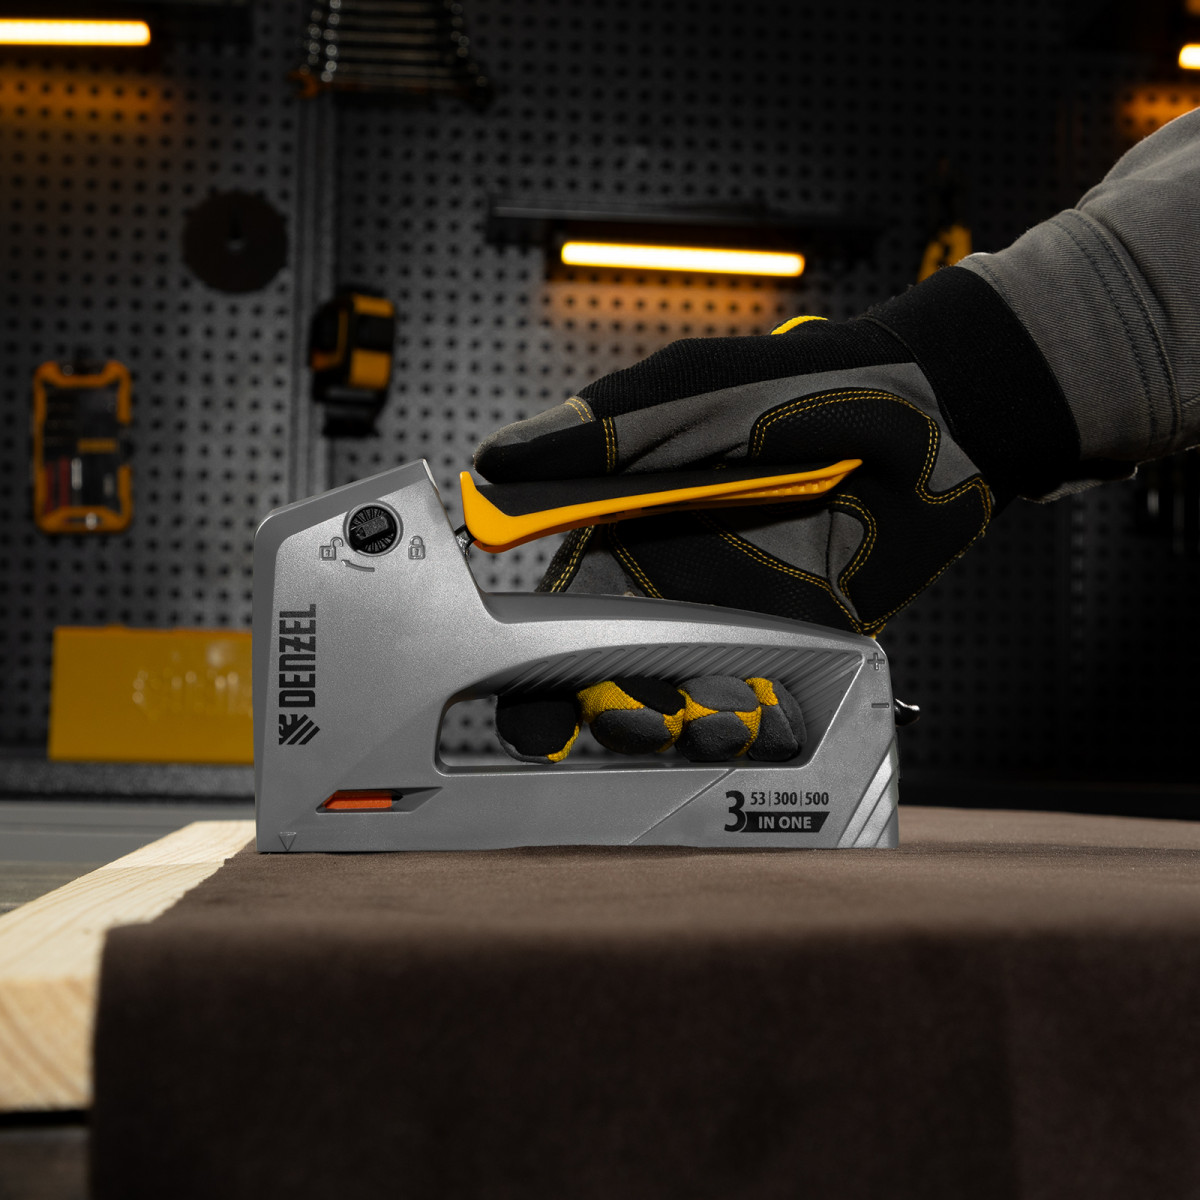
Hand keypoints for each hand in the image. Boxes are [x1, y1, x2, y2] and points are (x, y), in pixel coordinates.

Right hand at [476, 266, 1083, 759]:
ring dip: (672, 730)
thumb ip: (592, 435)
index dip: (532, 661)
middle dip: (603, 713)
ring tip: (687, 729)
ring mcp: (743, 616)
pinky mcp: (808, 643)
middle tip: (619, 723)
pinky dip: (749, 729)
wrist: (931, 414)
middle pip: (615, 674)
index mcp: (630, 530)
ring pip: (684, 700)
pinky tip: (747, 729)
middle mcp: (678, 583)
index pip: (561, 611)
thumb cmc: (802, 386)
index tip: (520, 700)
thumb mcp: (684, 395)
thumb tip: (489, 466)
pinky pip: (766, 702)